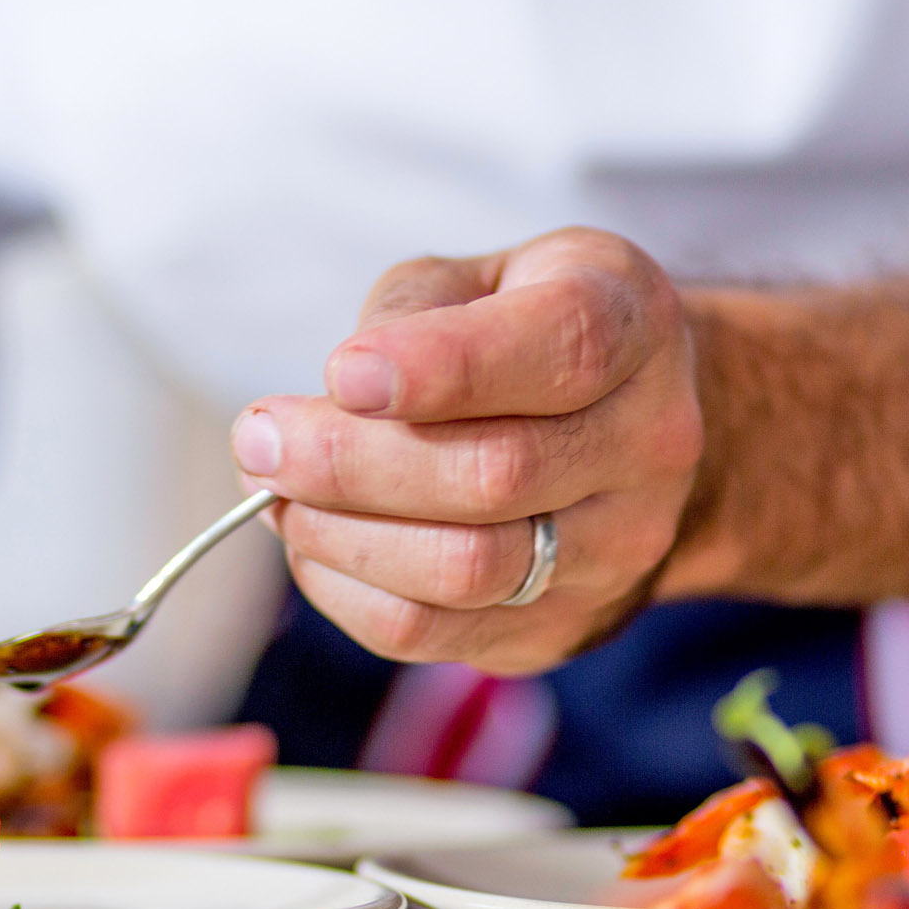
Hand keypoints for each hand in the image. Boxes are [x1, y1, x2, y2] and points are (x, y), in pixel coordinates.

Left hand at [232, 228, 700, 676]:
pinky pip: (433, 630)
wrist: (627, 432)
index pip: (558, 351)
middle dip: (350, 462)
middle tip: (261, 442)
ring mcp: (618, 548)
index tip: (341, 373)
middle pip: (495, 475)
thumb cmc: (526, 337)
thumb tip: (338, 394)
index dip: (442, 367)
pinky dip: (347, 591)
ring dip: (340, 535)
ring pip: (465, 570)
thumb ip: (413, 313)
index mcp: (632, 323)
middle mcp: (648, 443)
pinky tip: (316, 543)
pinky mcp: (562, 626)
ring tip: (278, 495)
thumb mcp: (482, 278)